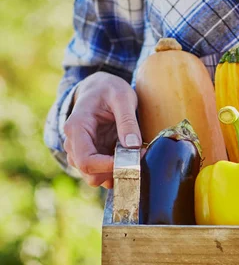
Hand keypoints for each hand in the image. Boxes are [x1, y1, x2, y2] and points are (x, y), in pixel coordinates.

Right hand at [63, 72, 140, 188]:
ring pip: (95, 177)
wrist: (100, 87)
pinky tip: (131, 158)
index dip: (108, 167)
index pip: (85, 160)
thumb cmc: (109, 89)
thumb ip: (127, 121)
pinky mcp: (92, 156)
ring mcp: (81, 151)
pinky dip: (117, 171)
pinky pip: (102, 173)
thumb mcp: (122, 97)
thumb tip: (133, 146)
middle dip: (115, 171)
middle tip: (139, 158)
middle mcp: (73, 143)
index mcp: (76, 128)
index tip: (133, 161)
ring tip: (136, 156)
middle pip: (89, 173)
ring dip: (117, 173)